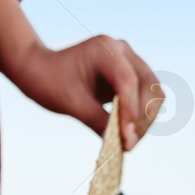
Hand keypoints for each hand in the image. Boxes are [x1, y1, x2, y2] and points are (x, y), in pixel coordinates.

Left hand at [4, 36, 162, 149]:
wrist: (41, 70)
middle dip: (142, 118)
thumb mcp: (71, 104)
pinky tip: (128, 132)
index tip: (127, 139)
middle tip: (128, 145)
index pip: (128, 81)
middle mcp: (122, 50)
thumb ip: (98, 120)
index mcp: (105, 49)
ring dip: (146, 119)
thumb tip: (124, 143)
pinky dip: (141, 115)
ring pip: (153, 92)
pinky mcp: (130, 73)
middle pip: (148, 86)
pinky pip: (146, 95)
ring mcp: (129, 60)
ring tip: (129, 141)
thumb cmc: (50, 82)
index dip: (130, 112)